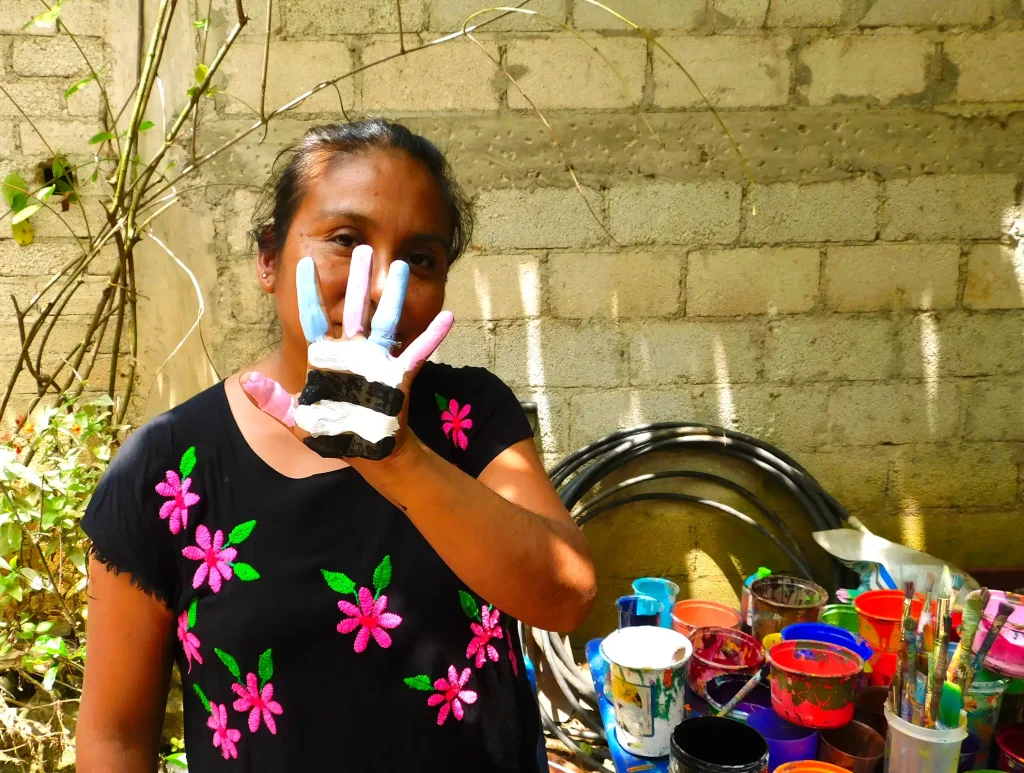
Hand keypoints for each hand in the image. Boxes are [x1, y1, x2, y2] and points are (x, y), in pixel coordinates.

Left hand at [241, 245, 452, 459]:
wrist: (365, 453)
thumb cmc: (331, 434)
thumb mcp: (296, 420)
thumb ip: (272, 401)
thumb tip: (247, 380)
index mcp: (326, 358)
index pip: (314, 317)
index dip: (309, 291)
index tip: (303, 264)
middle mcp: (352, 352)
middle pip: (356, 308)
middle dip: (359, 279)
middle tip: (363, 250)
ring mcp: (377, 361)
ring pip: (387, 321)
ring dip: (395, 296)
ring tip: (401, 269)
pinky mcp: (398, 376)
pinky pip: (417, 352)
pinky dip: (432, 336)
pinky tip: (447, 317)